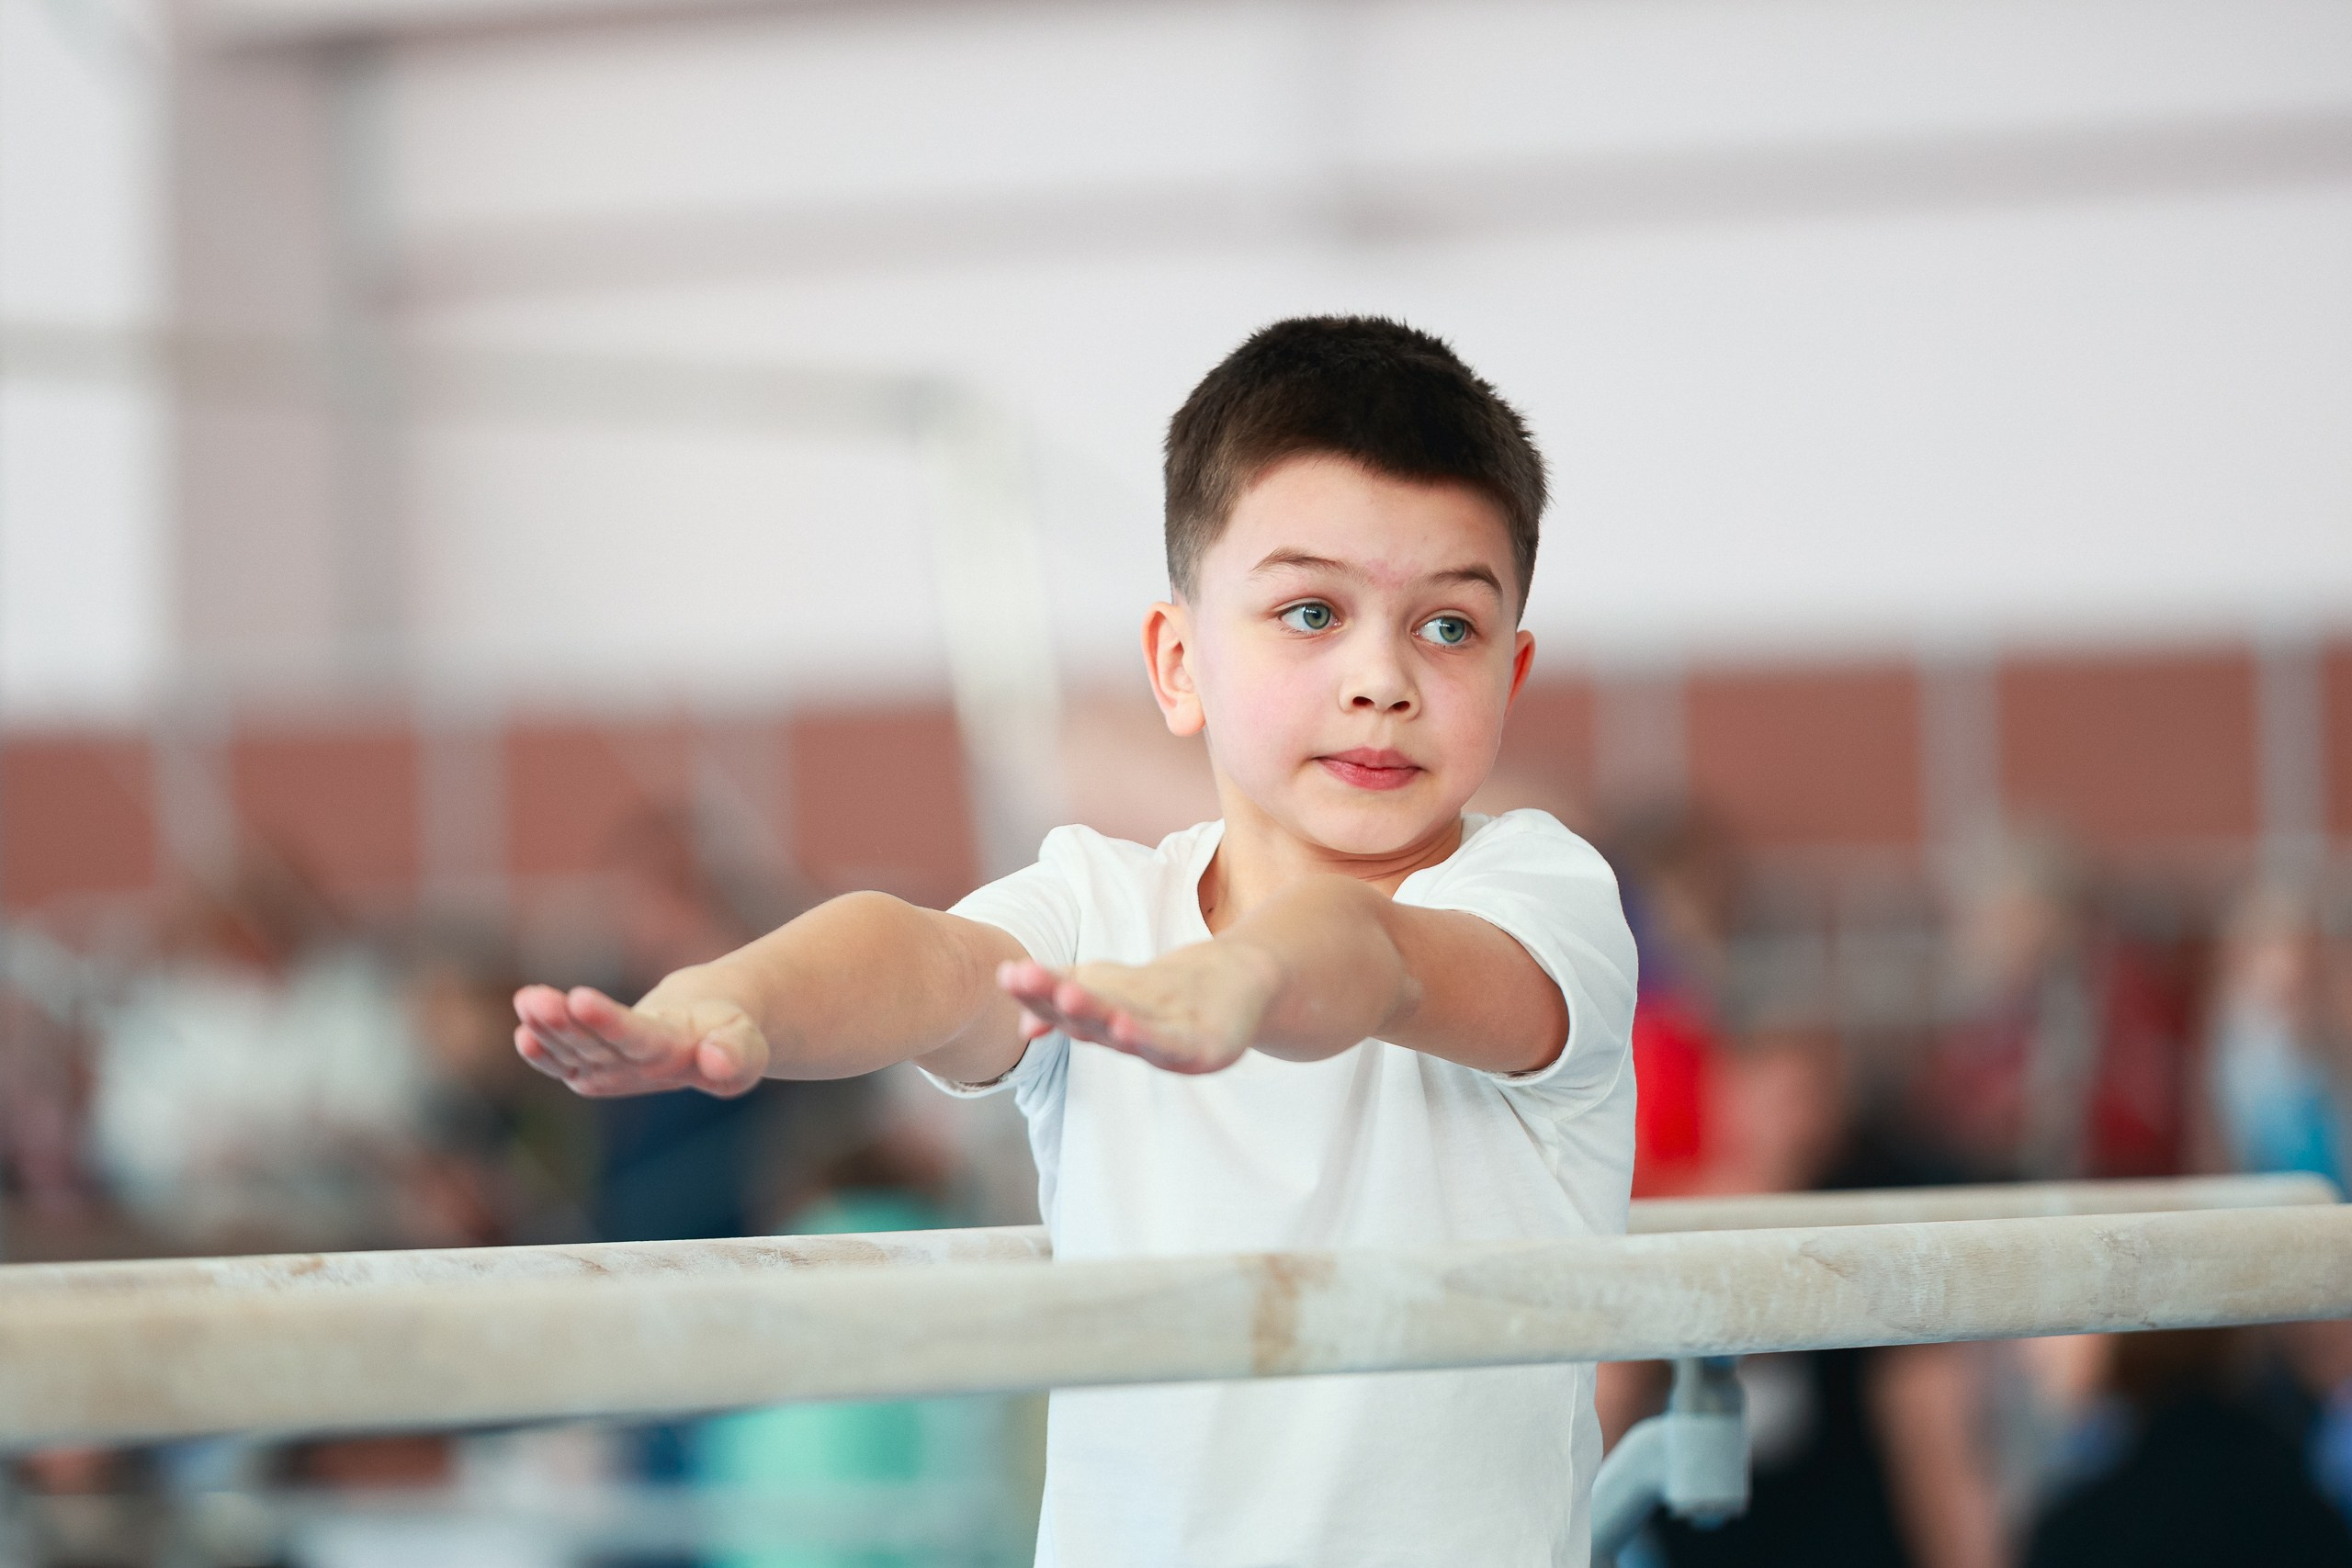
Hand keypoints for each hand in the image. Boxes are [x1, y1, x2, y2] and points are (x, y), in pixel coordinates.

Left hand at [512, 981, 768, 1097]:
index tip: (580, 997)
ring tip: (526, 998)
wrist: (711, 1039)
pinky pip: (562, 1062)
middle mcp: (635, 1072)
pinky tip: (524, 1030)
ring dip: (546, 1026)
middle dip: (562, 1023)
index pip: (635, 1038)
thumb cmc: (731, 1037)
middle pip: (594, 1047)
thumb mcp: (746, 1045)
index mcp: (673, 1060)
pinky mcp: (595, 1069)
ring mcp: (611, 1074)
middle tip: (534, 998)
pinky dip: (541, 1050)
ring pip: (572, 1050)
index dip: (606, 1021)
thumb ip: (735, 1055)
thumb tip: (715, 1059)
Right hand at [995, 942, 1282, 1074]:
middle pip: (1087, 1015)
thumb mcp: (1115, 990)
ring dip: (1095, 1015)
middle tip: (1018, 977)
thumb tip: (1025, 1027)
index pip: (1065, 1002)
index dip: (1035, 989)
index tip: (1005, 971)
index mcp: (1107, 1019)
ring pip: (1124, 1027)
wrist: (1244, 985)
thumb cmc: (1169, 991)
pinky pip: (1170, 1041)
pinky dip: (1147, 1036)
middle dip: (1053, 997)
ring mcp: (1167, 1042)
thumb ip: (1069, 999)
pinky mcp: (1203, 1047)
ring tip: (1065, 998)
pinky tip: (1124, 1026)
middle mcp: (1130, 1034)